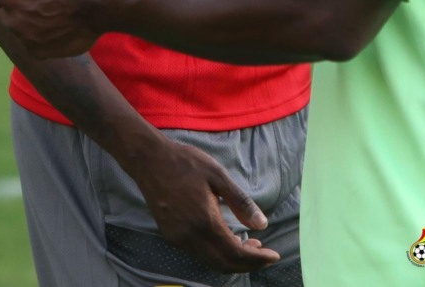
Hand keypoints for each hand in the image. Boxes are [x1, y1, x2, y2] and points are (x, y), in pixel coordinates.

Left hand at [0, 0, 100, 58]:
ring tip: (51, 5)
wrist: (101, 3)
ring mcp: (25, 39)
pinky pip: (30, 41)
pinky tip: (56, 20)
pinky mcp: (39, 52)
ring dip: (25, 16)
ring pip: (16, 25)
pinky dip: (39, 32)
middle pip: (1, 8)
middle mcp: (12, 21)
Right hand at [130, 138, 279, 272]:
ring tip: (249, 245)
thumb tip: (262, 224)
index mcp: (205, 221)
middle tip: (265, 253)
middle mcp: (190, 237)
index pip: (236, 253)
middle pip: (224, 264)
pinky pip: (199, 254)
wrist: (150, 160)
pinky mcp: (171, 236)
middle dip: (248, 263)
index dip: (257, 259)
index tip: (274, 255)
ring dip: (232, 259)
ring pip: (211, 262)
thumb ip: (240, 202)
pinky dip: (217, 254)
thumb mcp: (218, 175)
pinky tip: (226, 239)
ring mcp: (178, 239)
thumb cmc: (186, 163)